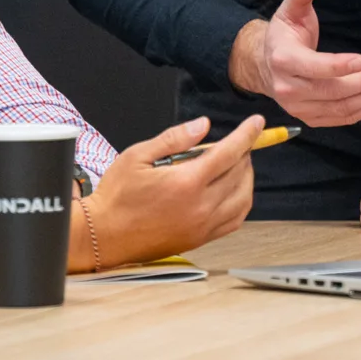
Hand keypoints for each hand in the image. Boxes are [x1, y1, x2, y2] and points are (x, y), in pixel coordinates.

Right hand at [81, 115, 261, 268]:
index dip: (247, 134)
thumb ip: (174, 139)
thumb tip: (203, 125)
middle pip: (239, 174)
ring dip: (246, 177)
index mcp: (187, 182)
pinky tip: (231, 191)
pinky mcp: (200, 240)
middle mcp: (201, 206)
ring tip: (234, 165)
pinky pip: (234, 220)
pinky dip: (241, 202)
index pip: (229, 153)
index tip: (257, 122)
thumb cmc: (116, 195)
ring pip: (243, 198)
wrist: (103, 237)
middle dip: (243, 153)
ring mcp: (203, 226)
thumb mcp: (138, 156)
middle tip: (235, 144)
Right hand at [228, 0, 360, 126]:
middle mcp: (289, 89)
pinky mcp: (310, 118)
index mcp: (284, 60)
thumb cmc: (283, 35)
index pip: (314, 67)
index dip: (339, 66)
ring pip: (342, 108)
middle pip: (334, 91)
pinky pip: (342, 118)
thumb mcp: (290, 10)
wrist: (264, 66)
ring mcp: (299, 108)